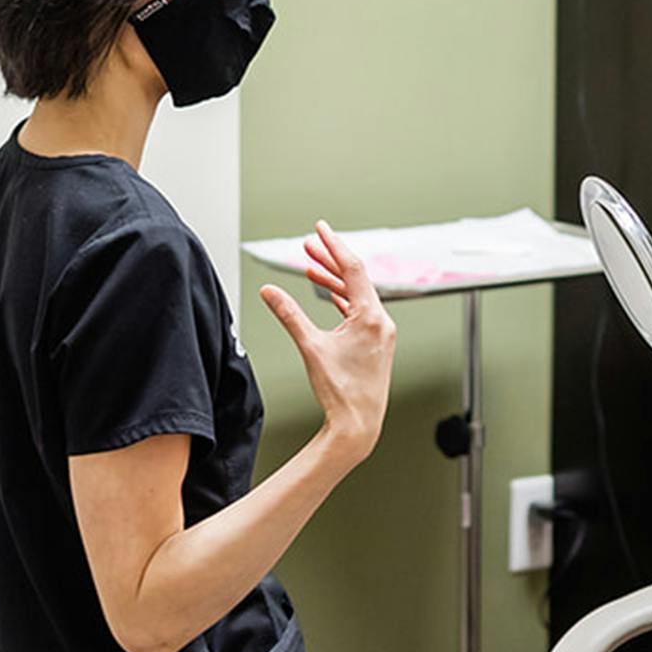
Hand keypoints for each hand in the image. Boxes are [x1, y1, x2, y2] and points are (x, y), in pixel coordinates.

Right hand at [259, 220, 395, 462]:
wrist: (358, 424)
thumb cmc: (341, 391)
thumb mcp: (310, 347)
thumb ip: (289, 315)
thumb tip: (269, 291)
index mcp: (371, 317)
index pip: (353, 269)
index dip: (334, 245)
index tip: (321, 227)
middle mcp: (381, 321)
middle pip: (355, 279)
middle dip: (330, 260)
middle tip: (309, 243)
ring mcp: (381, 332)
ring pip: (356, 295)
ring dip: (334, 281)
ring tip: (311, 267)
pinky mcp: (376, 343)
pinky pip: (359, 311)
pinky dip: (342, 300)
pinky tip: (327, 294)